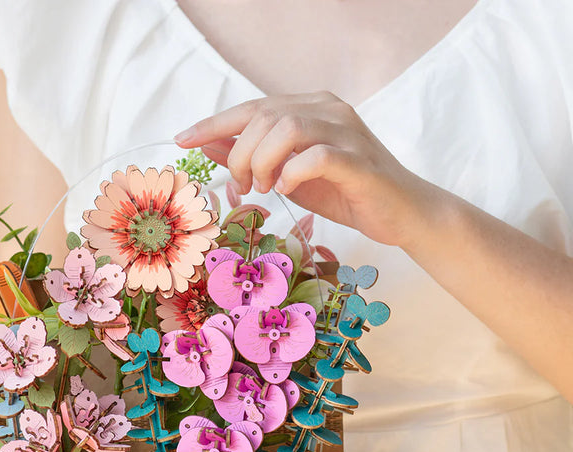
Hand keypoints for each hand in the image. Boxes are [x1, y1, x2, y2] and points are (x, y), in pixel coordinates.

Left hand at [175, 93, 441, 249]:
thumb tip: (210, 146)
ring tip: (266, 188)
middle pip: (264, 116)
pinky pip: (317, 155)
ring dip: (263, 162)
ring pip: (286, 128)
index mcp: (309, 109)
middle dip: (240, 155)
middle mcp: (328, 110)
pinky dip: (294, 172)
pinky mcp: (359, 161)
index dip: (213, 124)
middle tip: (243, 187)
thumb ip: (255, 157)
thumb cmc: (344, 193)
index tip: (182, 141)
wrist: (400, 213)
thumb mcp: (288, 175)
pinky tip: (288, 189)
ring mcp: (346, 132)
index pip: (252, 107)